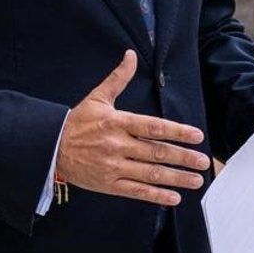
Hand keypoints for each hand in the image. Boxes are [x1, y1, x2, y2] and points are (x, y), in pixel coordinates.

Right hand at [56, 51, 209, 205]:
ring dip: (176, 178)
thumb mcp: (97, 98)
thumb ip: (118, 78)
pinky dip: (156, 195)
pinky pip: (136, 191)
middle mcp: (117, 145)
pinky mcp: (108, 184)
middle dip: (183, 157)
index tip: (196, 136)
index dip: (176, 131)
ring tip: (196, 180)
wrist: (50, 147)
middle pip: (156, 152)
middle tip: (203, 161)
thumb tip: (130, 55)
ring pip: (150, 173)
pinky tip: (174, 197)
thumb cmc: (77, 122)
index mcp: (117, 122)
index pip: (153, 127)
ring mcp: (113, 166)